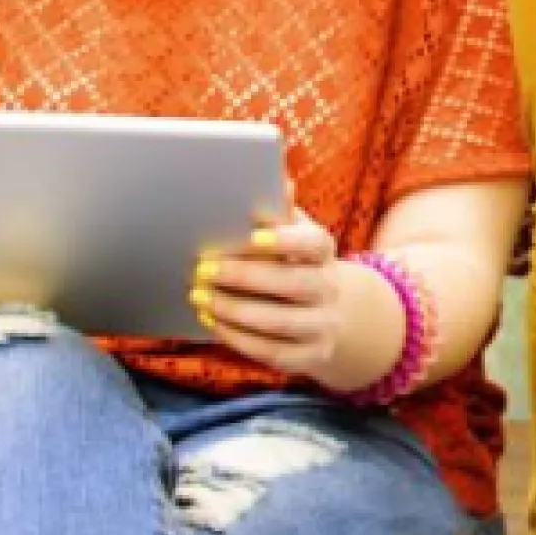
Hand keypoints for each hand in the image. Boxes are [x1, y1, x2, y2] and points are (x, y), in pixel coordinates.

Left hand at [194, 211, 367, 385]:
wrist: (337, 316)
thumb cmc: (299, 265)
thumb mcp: (296, 236)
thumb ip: (282, 211)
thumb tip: (279, 177)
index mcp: (324, 254)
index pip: (315, 244)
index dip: (286, 239)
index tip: (252, 234)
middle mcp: (329, 290)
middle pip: (294, 284)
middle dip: (245, 276)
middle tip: (203, 268)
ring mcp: (322, 326)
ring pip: (279, 322)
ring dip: (234, 310)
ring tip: (199, 296)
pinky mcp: (309, 357)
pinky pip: (271, 352)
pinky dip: (237, 338)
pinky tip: (211, 321)